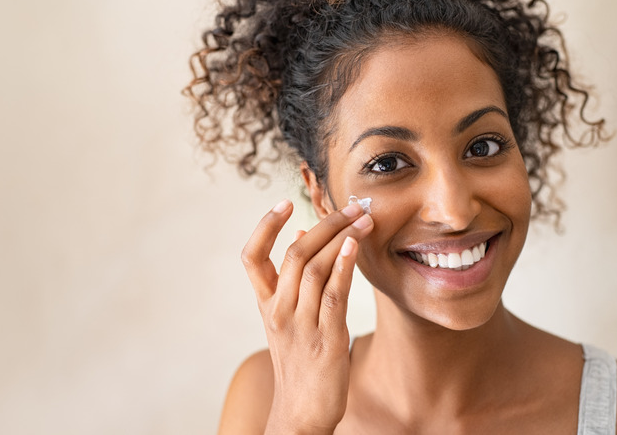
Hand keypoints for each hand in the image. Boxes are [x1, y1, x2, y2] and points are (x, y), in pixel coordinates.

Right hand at [241, 199, 373, 433]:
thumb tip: (301, 237)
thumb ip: (292, 281)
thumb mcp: (287, 320)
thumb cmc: (298, 361)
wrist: (300, 412)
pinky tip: (355, 246)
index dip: (265, 227)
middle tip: (352, 206)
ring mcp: (301, 325)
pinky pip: (334, 295)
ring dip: (342, 238)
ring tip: (364, 219)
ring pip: (316, 268)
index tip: (284, 204)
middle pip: (296, 254)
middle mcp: (279, 311)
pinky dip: (343, 266)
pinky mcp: (326, 339)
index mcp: (266, 304)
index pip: (252, 257)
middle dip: (326, 224)